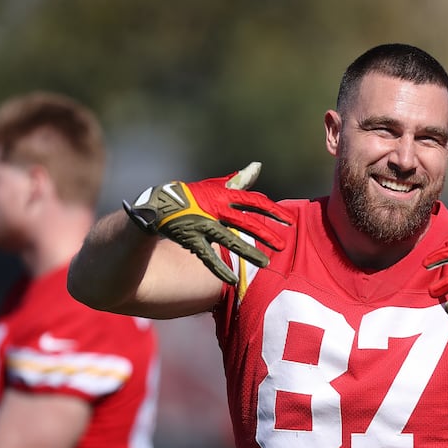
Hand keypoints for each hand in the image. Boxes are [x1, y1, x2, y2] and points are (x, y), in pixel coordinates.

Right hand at [123, 162, 294, 284]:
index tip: (289, 221)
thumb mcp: (215, 186)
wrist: (158, 204)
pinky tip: (232, 280)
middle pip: (246, 222)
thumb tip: (257, 167)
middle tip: (282, 246)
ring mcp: (203, 224)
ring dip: (248, 253)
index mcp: (223, 194)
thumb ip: (239, 181)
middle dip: (266, 233)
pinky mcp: (191, 239)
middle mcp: (215, 208)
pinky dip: (219, 268)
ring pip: (230, 240)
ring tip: (266, 264)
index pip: (253, 201)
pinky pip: (207, 256)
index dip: (272, 211)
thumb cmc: (192, 195)